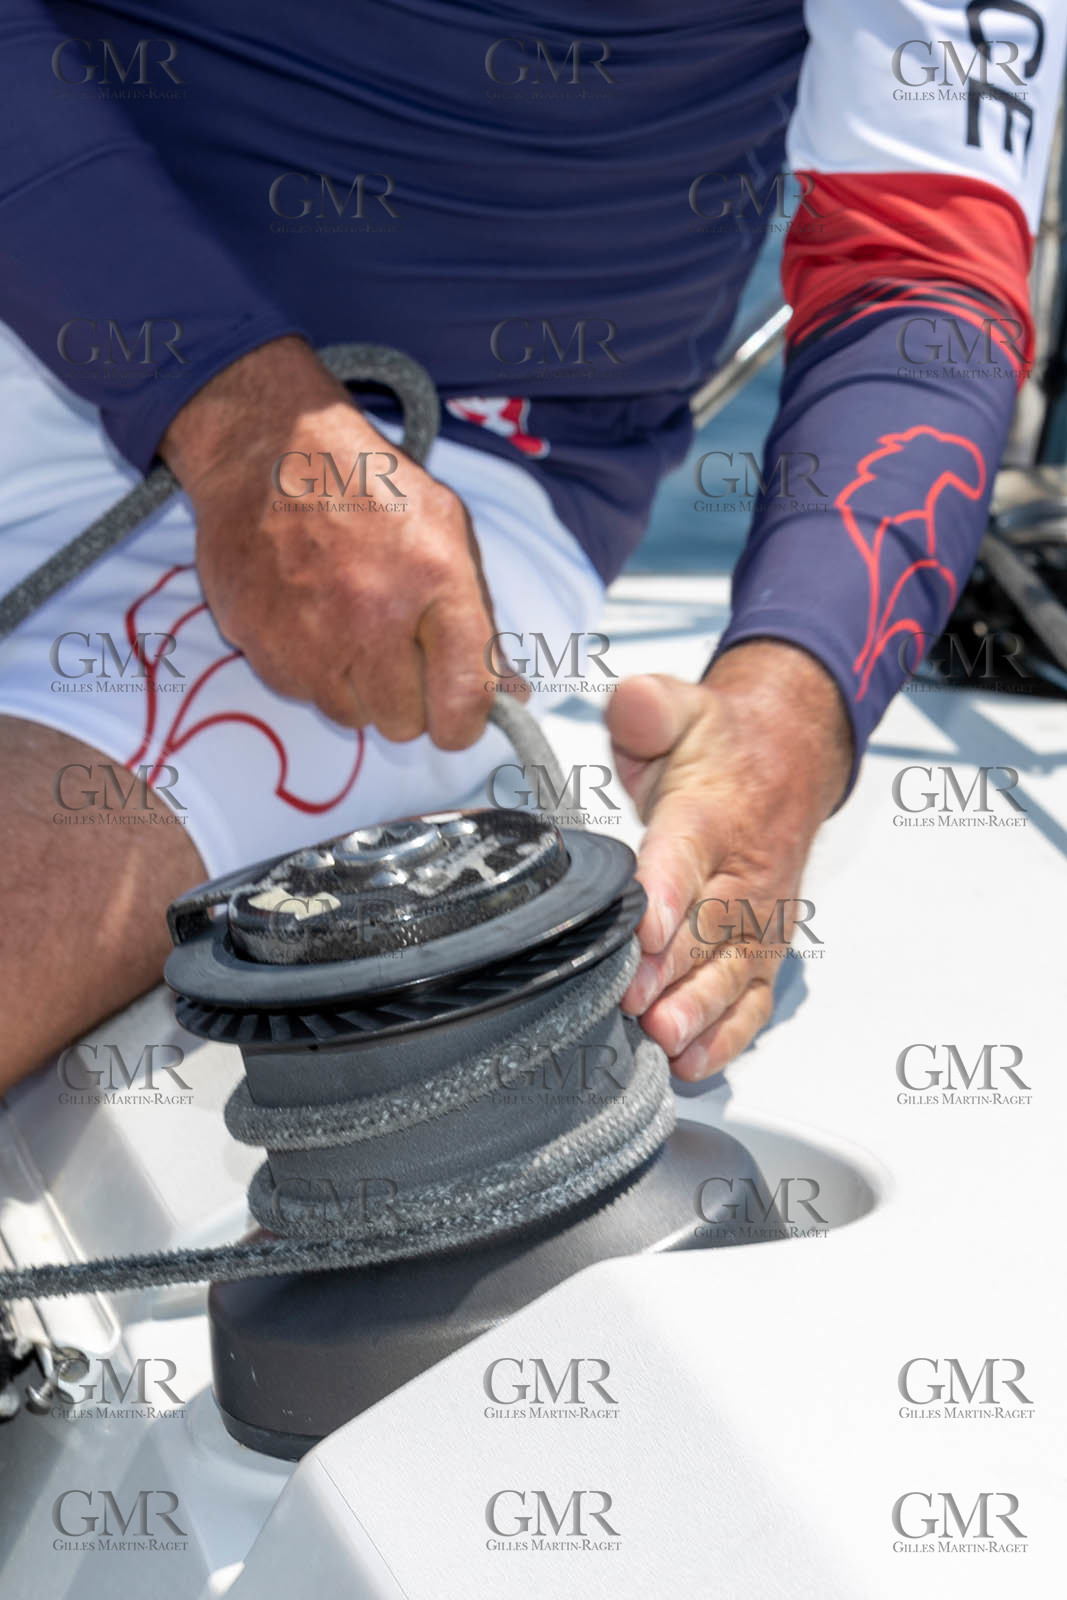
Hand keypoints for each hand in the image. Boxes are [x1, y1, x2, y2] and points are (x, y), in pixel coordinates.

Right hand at [160, 336, 496, 747]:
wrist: (267, 449)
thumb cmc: (367, 487)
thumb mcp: (447, 532)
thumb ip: (480, 620)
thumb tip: (512, 694)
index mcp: (433, 581)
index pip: (464, 700)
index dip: (467, 722)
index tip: (461, 715)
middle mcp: (371, 616)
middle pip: (405, 724)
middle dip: (409, 701)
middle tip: (398, 652)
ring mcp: (309, 636)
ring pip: (352, 717)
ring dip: (358, 689)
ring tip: (351, 627)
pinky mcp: (260, 644)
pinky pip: (302, 693)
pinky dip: (312, 671)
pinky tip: (311, 619)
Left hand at [606, 640, 852, 1079]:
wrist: (788, 762)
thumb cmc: (720, 748)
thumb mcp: (679, 705)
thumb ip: (649, 707)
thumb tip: (631, 708)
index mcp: (714, 812)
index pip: (688, 854)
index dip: (667, 894)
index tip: (643, 928)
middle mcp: (744, 872)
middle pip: (709, 927)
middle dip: (672, 970)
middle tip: (634, 1002)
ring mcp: (759, 917)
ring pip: (733, 971)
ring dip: (699, 1010)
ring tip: (664, 1038)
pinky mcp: (763, 949)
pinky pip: (752, 998)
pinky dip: (728, 1035)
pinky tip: (693, 1063)